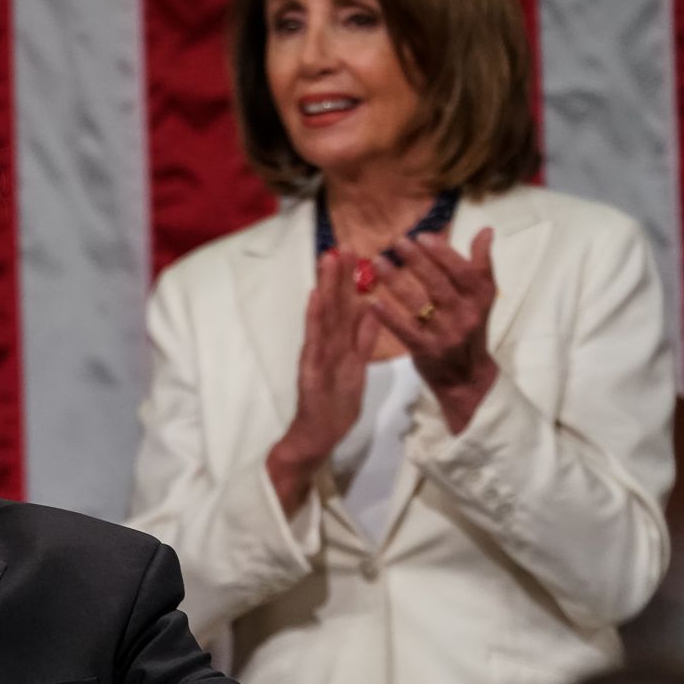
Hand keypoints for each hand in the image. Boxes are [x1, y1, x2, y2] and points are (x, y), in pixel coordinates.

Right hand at [268, 250, 380, 514]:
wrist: (314, 438)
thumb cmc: (334, 407)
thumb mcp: (356, 369)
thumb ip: (362, 340)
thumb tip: (373, 308)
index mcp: (339, 345)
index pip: (344, 307)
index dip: (349, 280)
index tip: (354, 252)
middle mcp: (325, 346)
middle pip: (332, 305)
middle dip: (336, 275)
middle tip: (340, 244)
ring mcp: (316, 357)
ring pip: (323, 317)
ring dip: (325, 287)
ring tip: (328, 260)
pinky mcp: (310, 372)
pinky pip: (315, 343)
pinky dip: (314, 320)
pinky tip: (314, 298)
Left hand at [367, 229, 497, 432]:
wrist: (467, 376)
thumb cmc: (470, 327)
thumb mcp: (481, 298)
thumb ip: (480, 264)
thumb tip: (486, 230)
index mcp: (480, 298)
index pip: (463, 271)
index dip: (443, 253)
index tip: (422, 236)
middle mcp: (466, 315)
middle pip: (439, 284)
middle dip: (417, 261)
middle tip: (397, 242)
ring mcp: (446, 334)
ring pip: (419, 304)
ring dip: (396, 281)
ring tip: (378, 262)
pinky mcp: (426, 351)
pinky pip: (405, 331)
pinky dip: (389, 316)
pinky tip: (372, 302)